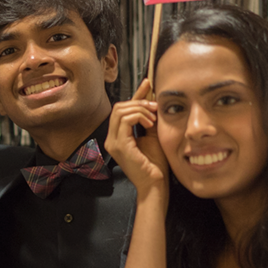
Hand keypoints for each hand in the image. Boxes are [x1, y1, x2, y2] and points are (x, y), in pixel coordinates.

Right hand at [104, 78, 166, 196]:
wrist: (155, 184)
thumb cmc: (155, 164)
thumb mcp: (152, 134)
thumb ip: (149, 119)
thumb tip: (152, 99)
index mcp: (118, 136)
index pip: (122, 110)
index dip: (135, 95)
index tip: (148, 84)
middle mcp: (111, 138)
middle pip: (119, 107)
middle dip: (139, 102)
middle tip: (156, 107)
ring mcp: (113, 142)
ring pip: (120, 111)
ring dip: (140, 109)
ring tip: (154, 117)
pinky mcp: (119, 145)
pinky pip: (125, 120)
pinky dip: (139, 117)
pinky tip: (150, 123)